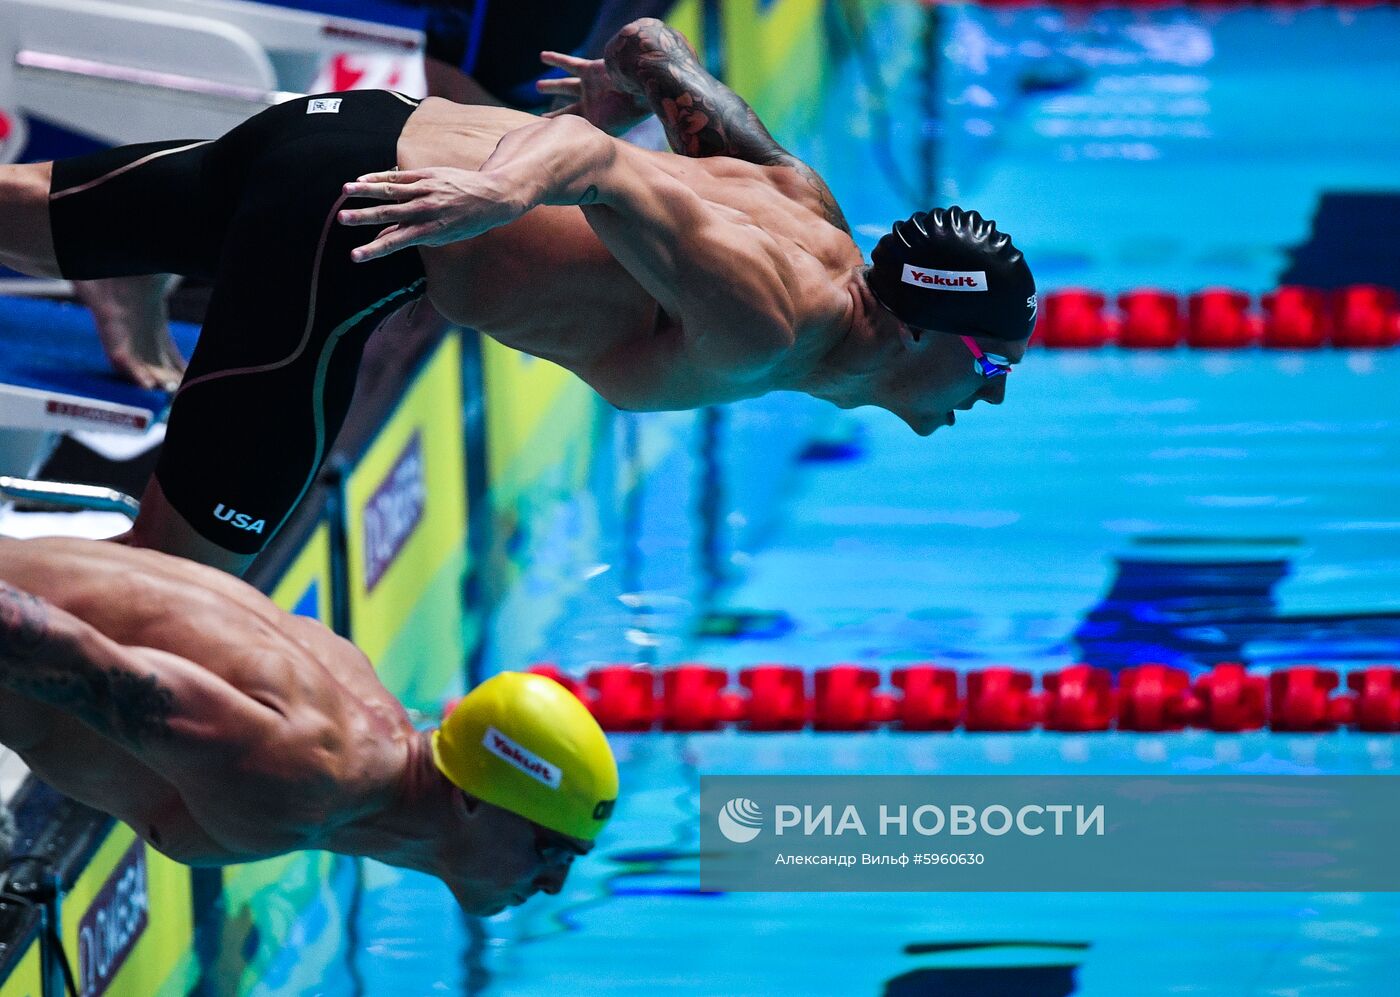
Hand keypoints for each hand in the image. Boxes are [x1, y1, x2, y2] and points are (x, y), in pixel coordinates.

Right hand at [339, 168, 525, 261]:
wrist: (492, 197)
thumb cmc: (466, 222)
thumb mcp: (442, 236)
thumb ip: (410, 236)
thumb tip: (381, 241)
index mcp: (431, 231)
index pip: (397, 242)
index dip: (374, 249)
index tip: (355, 256)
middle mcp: (427, 210)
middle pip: (390, 214)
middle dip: (365, 217)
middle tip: (342, 219)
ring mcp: (426, 191)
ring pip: (391, 191)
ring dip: (366, 191)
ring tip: (344, 191)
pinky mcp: (426, 175)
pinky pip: (399, 176)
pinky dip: (380, 177)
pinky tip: (362, 179)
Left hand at [536, 50, 650, 136]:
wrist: (640, 89)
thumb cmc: (624, 114)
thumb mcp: (604, 134)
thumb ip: (589, 144)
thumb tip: (568, 163)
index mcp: (594, 121)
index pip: (572, 128)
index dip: (558, 133)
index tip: (541, 138)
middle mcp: (591, 104)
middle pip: (567, 111)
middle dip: (554, 115)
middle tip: (540, 119)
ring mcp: (591, 87)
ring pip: (566, 86)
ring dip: (552, 86)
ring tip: (538, 87)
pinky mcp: (591, 69)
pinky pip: (569, 63)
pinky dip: (556, 59)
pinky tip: (542, 57)